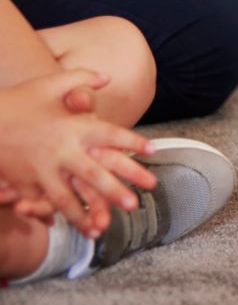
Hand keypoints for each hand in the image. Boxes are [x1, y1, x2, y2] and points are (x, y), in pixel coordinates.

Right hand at [0, 70, 157, 236]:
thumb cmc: (16, 99)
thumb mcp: (49, 83)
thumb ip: (82, 78)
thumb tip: (108, 77)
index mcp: (73, 127)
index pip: (111, 135)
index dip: (133, 142)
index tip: (153, 150)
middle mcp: (61, 151)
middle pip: (94, 175)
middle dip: (116, 190)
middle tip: (136, 203)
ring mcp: (41, 170)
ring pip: (67, 198)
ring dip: (85, 214)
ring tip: (102, 227)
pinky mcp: (23, 182)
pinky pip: (41, 202)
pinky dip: (52, 216)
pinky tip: (62, 227)